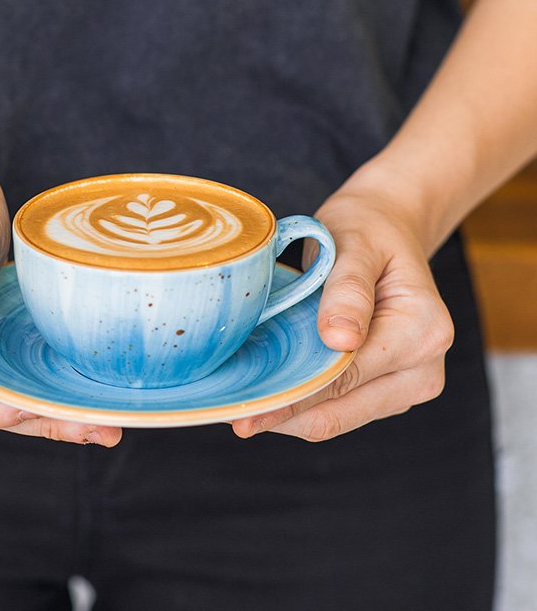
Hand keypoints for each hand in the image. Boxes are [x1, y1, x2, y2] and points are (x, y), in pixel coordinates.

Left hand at [231, 165, 453, 441]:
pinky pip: (337, 411)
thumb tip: (340, 340)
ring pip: (334, 420)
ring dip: (286, 416)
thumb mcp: (355, 245)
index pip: (343, 378)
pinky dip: (300, 407)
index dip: (290, 398)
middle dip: (280, 416)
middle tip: (226, 416)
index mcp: (423, 332)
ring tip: (237, 406)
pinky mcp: (386, 392)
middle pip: (338, 414)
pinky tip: (265, 395)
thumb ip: (347, 290)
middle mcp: (424, 370)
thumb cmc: (368, 231)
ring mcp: (407, 387)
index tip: (240, 410)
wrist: (390, 230)